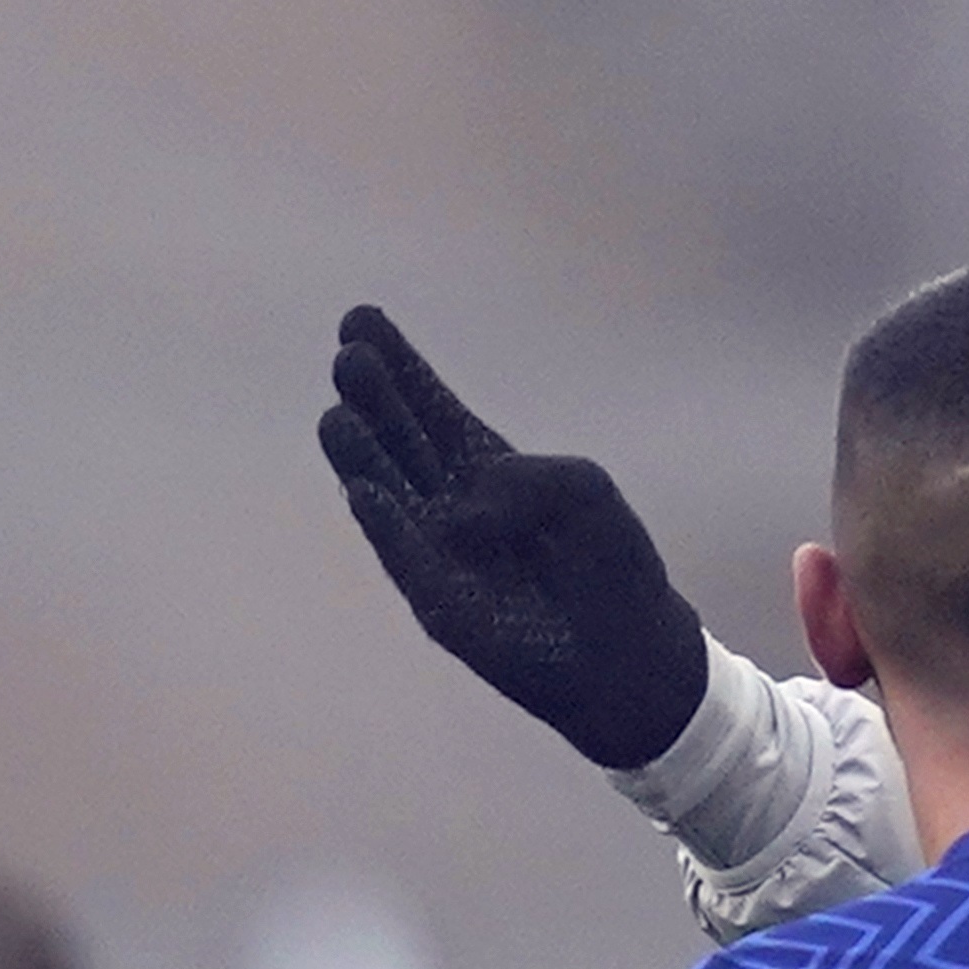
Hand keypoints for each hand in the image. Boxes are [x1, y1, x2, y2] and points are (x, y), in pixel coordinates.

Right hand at [320, 307, 711, 768]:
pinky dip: (387, 529)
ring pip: (388, 495)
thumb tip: (464, 511)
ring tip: (338, 416)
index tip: (360, 319)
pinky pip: (408, 561)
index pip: (428, 405)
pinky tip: (364, 492)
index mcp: (481, 465)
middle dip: (373, 399)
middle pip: (398, 439)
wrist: (631, 650)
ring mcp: (437, 552)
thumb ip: (529, 479)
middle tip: (351, 357)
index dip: (396, 365)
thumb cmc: (611, 564)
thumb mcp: (586, 490)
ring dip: (361, 457)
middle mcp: (448, 501)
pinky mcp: (441, 605)